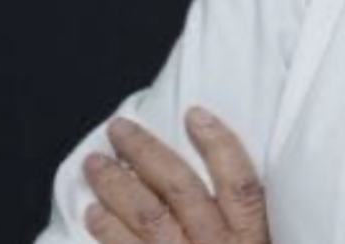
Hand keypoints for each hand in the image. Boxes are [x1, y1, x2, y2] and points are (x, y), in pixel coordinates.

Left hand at [82, 106, 269, 242]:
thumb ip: (249, 219)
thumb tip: (221, 164)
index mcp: (251, 239)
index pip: (240, 184)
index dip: (219, 144)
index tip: (194, 113)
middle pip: (181, 191)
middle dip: (147, 154)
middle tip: (118, 129)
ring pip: (149, 218)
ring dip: (117, 186)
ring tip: (94, 162)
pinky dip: (107, 232)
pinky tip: (92, 212)